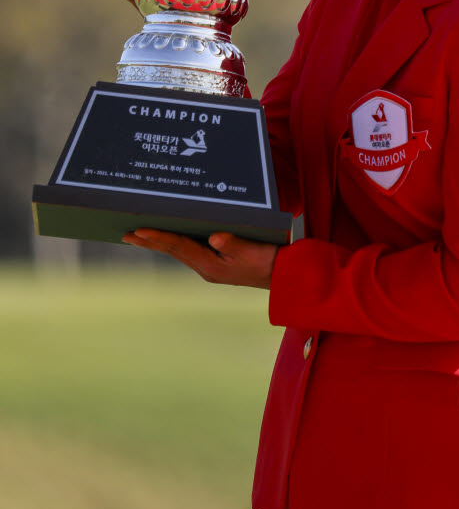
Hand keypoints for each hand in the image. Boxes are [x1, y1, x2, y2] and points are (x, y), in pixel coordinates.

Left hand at [122, 229, 278, 288]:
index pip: (179, 247)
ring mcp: (210, 267)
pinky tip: (169, 237)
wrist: (282, 277)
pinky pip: (189, 250)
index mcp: (211, 266)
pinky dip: (174, 242)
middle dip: (149, 241)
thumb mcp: (252, 251)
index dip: (158, 238)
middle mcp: (206, 268)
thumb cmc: (269, 261)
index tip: (138, 231)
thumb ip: (233, 243)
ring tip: (139, 235)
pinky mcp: (216, 263)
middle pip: (172, 250)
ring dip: (159, 242)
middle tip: (126, 233)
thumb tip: (215, 237)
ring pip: (178, 251)